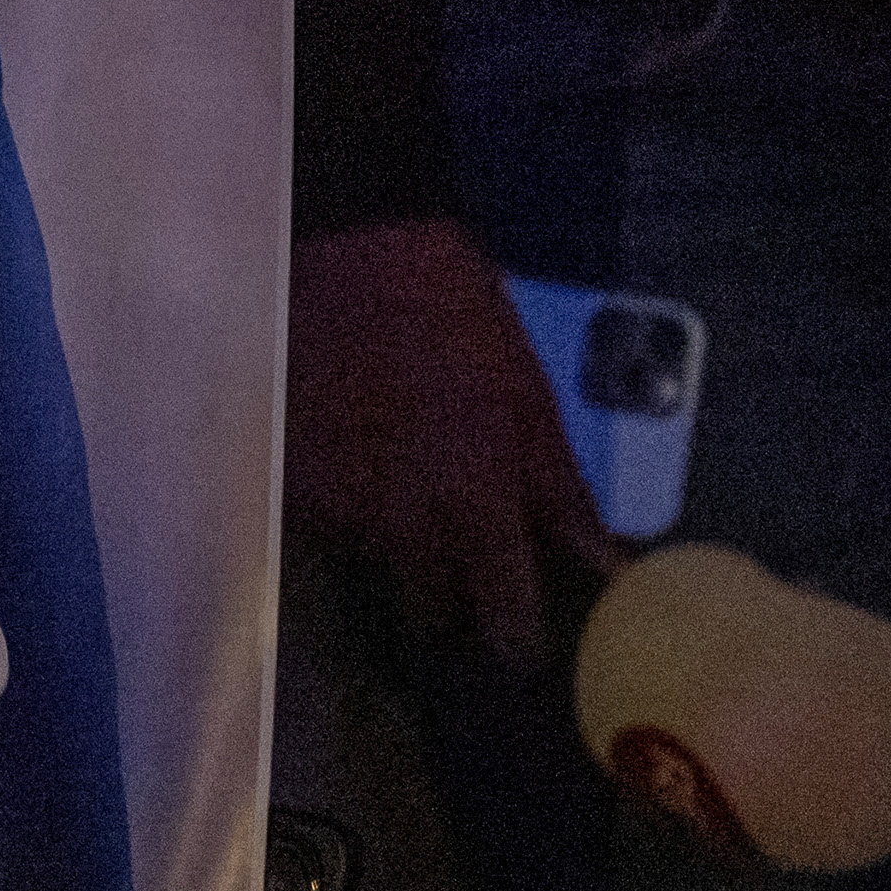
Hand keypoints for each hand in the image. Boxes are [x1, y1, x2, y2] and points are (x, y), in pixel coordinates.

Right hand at [287, 213, 612, 671]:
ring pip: (375, 565)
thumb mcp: (528, 394)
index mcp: (473, 502)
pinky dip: (348, 507)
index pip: (501, 619)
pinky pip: (327, 524)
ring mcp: (335, 508)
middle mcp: (400, 524)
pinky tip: (362, 456)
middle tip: (464, 564)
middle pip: (427, 614)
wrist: (345, 246)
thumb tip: (605, 563)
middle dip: (448, 602)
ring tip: (408, 487)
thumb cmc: (454, 312)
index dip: (517, 641)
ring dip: (396, 546)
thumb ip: (561, 491)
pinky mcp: (285, 482)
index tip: (524, 644)